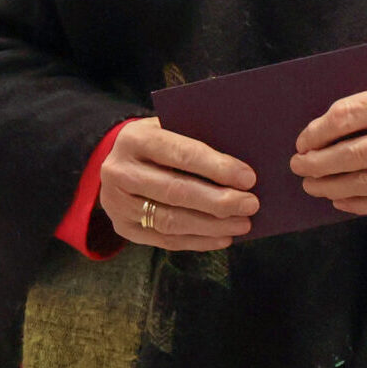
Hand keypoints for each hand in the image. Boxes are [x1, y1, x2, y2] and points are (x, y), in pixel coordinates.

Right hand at [97, 116, 258, 250]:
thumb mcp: (172, 127)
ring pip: (170, 220)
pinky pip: (164, 240)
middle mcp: (119, 171)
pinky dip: (197, 240)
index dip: (217, 168)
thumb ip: (198, 139)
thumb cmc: (159, 140)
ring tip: (242, 223)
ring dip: (211, 225)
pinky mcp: (123, 228)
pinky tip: (223, 237)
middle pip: (176, 191)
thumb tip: (241, 167)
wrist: (116, 160)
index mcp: (135, 138)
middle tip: (250, 204)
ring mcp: (117, 203)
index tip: (248, 178)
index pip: (181, 154)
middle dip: (218, 201)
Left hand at [290, 78, 366, 215]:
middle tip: (297, 164)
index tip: (303, 139)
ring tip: (310, 184)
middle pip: (353, 153)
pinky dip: (354, 202)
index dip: (319, 130)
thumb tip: (326, 127)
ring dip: (329, 185)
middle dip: (317, 161)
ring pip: (364, 182)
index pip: (350, 115)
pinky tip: (337, 197)